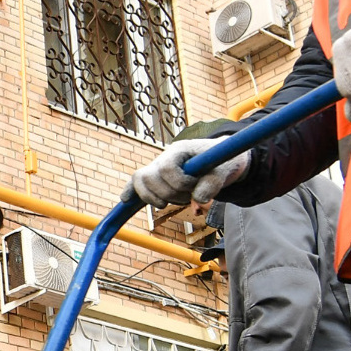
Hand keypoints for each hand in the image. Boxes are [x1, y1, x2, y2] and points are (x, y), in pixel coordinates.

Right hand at [131, 139, 247, 210]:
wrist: (223, 159)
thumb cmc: (223, 162)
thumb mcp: (224, 171)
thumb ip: (213, 184)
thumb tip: (199, 199)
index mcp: (180, 150)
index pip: (166, 168)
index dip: (180, 182)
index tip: (195, 186)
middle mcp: (165, 157)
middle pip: (149, 177)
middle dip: (168, 193)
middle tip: (188, 196)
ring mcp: (158, 167)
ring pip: (140, 181)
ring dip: (156, 198)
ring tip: (178, 200)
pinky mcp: (158, 177)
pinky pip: (138, 183)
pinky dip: (131, 191)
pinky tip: (125, 200)